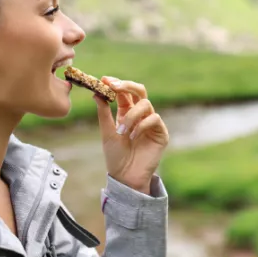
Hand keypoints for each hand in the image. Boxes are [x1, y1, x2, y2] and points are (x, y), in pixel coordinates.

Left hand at [92, 76, 168, 193]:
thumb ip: (104, 113)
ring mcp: (151, 122)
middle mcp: (140, 114)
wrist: (125, 176)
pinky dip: (141, 125)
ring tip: (122, 131)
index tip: (105, 80)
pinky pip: (154, 119)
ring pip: (145, 104)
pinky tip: (133, 136)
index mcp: (127, 112)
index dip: (116, 83)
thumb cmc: (115, 156)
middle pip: (139, 90)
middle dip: (127, 85)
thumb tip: (96, 92)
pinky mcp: (161, 133)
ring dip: (131, 115)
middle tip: (114, 86)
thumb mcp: (106, 132)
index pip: (124, 92)